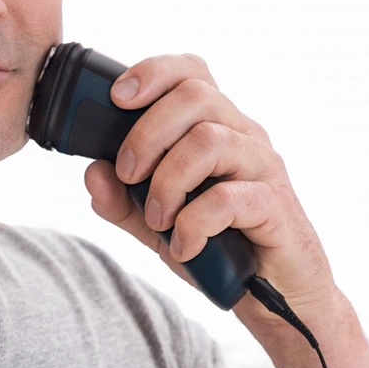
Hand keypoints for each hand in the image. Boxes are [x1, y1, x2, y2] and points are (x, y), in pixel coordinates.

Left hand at [84, 53, 339, 328]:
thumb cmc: (220, 248)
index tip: (116, 98)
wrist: (272, 295)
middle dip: (147, 134)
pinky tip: (185, 248)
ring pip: (209, 140)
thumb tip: (93, 172)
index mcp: (216, 128)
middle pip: (196, 96)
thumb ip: (124, 201)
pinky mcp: (275, 205)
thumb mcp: (158, 226)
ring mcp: (263, 167)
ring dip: (168, 182)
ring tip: (158, 219)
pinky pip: (229, 197)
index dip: (153, 72)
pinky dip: (194, 224)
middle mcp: (243, 136)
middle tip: (129, 176)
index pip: (191, 73)